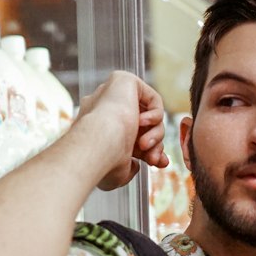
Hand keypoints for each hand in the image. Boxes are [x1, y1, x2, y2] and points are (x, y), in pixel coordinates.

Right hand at [77, 71, 170, 190]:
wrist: (98, 144)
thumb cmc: (103, 162)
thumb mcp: (117, 173)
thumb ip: (127, 168)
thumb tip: (137, 166)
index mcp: (99, 130)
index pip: (130, 137)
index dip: (149, 151)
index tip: (158, 163)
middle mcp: (104, 110)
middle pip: (141, 126)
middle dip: (155, 144)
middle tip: (155, 160)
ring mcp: (113, 95)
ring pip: (148, 115)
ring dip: (155, 134)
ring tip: (146, 146)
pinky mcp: (124, 81)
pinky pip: (152, 99)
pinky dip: (155, 115)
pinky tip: (141, 123)